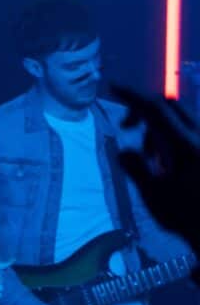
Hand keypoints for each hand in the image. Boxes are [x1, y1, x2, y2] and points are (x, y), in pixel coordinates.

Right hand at [111, 84, 199, 250]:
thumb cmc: (187, 217)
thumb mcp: (155, 196)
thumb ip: (137, 169)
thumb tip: (124, 151)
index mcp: (184, 145)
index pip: (155, 109)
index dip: (133, 96)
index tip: (113, 88)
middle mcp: (199, 136)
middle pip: (170, 105)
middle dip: (145, 111)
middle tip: (127, 130)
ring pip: (180, 118)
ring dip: (158, 128)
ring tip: (150, 157)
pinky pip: (188, 131)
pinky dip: (171, 137)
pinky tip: (167, 163)